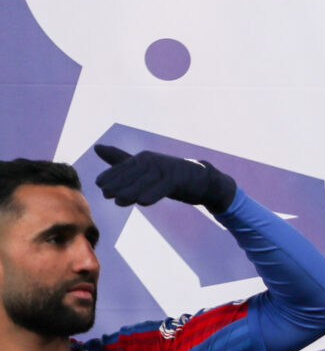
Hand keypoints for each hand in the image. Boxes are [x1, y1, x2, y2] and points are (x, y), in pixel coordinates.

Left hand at [93, 144, 236, 213]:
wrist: (201, 180)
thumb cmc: (170, 177)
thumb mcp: (144, 169)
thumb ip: (121, 160)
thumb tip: (97, 147)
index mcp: (143, 159)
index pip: (123, 167)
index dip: (111, 175)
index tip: (99, 185)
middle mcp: (152, 161)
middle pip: (132, 174)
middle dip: (118, 184)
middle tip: (106, 194)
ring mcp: (165, 169)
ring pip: (145, 182)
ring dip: (132, 191)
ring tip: (119, 201)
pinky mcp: (178, 179)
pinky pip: (163, 187)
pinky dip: (153, 194)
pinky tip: (143, 202)